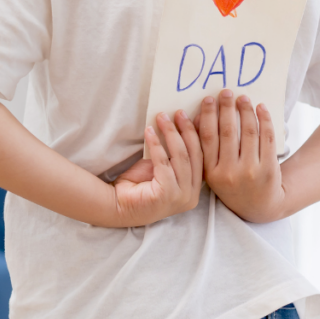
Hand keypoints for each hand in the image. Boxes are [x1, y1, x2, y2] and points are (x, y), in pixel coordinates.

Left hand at [112, 110, 202, 225]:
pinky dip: (156, 144)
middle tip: (178, 113)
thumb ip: (172, 155)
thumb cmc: (137, 186)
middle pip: (195, 155)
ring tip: (162, 117)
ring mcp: (182, 196)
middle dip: (187, 130)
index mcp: (194, 188)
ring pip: (181, 157)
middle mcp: (192, 194)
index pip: (202, 157)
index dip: (198, 135)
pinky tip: (150, 131)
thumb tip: (178, 125)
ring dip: (171, 133)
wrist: (117, 206)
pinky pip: (163, 163)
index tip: (195, 115)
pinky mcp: (167, 194)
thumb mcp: (160, 167)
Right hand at [196, 90, 283, 221]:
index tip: (207, 99)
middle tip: (225, 92)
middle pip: (227, 132)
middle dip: (225, 108)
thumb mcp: (212, 173)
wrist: (260, 207)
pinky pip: (267, 138)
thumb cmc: (232, 186)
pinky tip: (260, 109)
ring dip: (245, 111)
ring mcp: (250, 170)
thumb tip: (199, 118)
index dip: (207, 116)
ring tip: (243, 98)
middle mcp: (229, 172)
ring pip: (248, 132)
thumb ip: (205, 150)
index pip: (207, 138)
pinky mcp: (269, 169)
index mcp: (211, 172)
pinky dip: (264, 120)